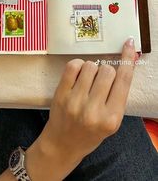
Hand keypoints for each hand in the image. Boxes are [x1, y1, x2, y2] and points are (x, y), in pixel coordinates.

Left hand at [26, 37, 135, 180]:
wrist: (63, 144)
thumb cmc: (91, 131)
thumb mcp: (111, 119)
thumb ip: (119, 93)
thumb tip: (128, 60)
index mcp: (112, 119)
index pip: (124, 80)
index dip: (127, 59)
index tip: (128, 43)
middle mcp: (94, 111)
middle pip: (107, 71)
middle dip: (106, 72)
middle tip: (99, 83)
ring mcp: (75, 102)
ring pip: (91, 66)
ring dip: (91, 69)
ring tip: (87, 81)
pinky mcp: (60, 95)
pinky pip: (73, 66)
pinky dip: (78, 65)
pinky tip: (78, 75)